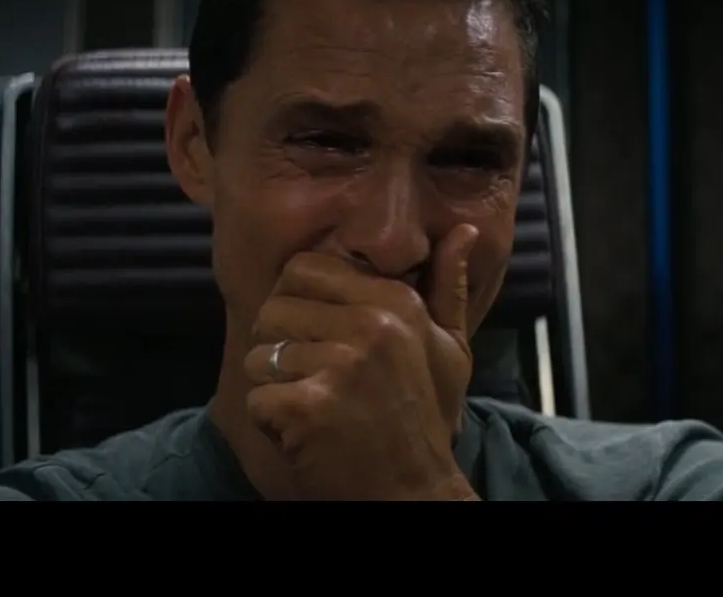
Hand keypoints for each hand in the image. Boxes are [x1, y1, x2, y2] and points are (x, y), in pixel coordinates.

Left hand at [242, 223, 481, 500]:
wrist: (415, 492)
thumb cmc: (426, 419)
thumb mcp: (450, 349)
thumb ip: (449, 287)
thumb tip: (465, 231)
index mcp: (396, 302)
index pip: (303, 269)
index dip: (295, 302)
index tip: (315, 337)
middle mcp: (371, 325)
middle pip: (272, 309)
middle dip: (278, 347)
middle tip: (312, 380)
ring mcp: (341, 366)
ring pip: (260, 356)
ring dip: (275, 388)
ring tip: (315, 410)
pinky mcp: (310, 406)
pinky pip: (256, 397)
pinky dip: (271, 423)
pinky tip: (306, 434)